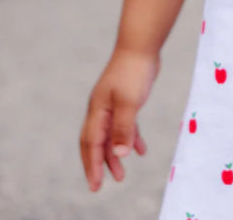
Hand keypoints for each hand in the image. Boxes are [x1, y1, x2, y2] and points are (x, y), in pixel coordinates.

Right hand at [80, 48, 159, 190]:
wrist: (141, 46)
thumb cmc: (133, 72)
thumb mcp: (129, 103)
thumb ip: (124, 128)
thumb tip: (119, 154)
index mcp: (98, 110)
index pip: (91, 143)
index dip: (92, 165)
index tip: (94, 185)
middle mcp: (101, 109)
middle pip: (95, 142)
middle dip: (97, 164)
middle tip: (100, 185)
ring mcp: (112, 104)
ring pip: (109, 135)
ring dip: (114, 154)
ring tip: (121, 174)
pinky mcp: (125, 100)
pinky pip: (124, 125)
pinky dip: (130, 138)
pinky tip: (140, 150)